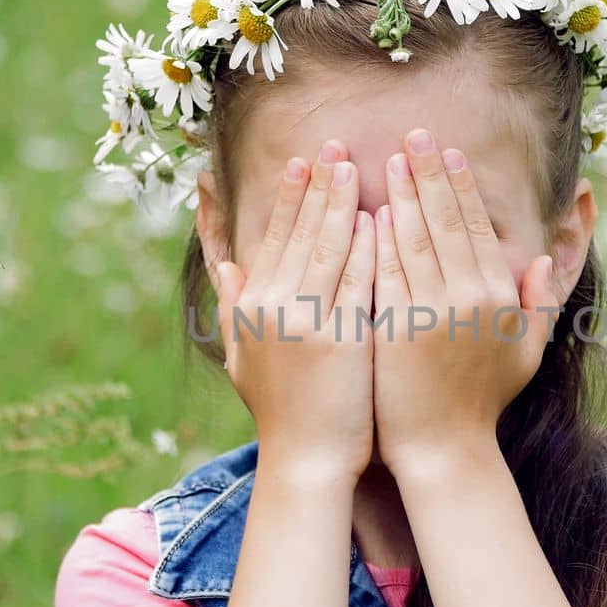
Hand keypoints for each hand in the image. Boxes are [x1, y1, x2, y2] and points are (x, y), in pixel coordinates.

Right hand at [209, 140, 376, 484]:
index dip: (290, 196)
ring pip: (328, 246)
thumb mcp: (241, 356)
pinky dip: (369, 246)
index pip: (273, 236)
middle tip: (335, 145)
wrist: (306, 461)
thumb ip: (232, 305)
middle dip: (318, 184)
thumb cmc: (281, 411)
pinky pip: (358, 280)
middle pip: (300, 231)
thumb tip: (224, 263)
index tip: (304, 161)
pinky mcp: (342, 338)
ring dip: (343, 202)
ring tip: (358, 166)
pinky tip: (382, 216)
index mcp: (253, 304)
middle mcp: (274, 306)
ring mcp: (307, 321)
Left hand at [371, 128, 559, 477]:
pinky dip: (375, 239)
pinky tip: (365, 212)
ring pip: (412, 239)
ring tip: (385, 161)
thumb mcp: (525, 353)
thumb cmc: (482, 403)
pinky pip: (384, 272)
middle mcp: (470, 297)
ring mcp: (432, 311)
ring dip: (398, 195)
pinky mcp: (397, 328)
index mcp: (499, 295)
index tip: (445, 153)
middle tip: (411, 136)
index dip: (458, 185)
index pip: (474, 225)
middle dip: (427, 173)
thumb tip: (538, 260)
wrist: (442, 450)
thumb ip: (537, 304)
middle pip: (444, 220)